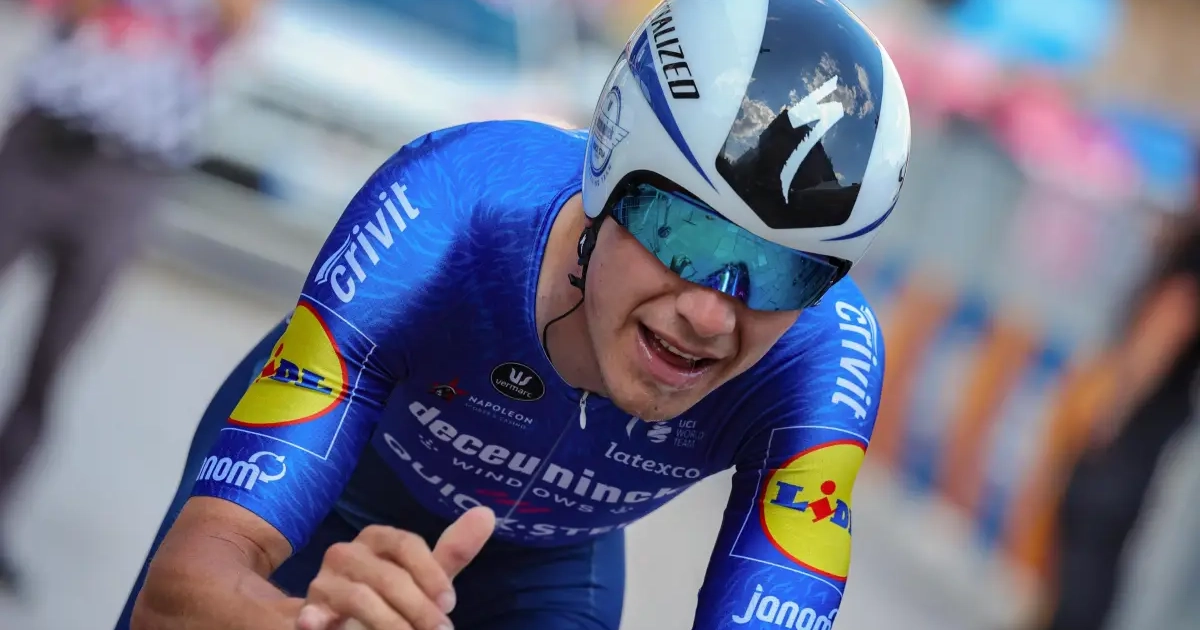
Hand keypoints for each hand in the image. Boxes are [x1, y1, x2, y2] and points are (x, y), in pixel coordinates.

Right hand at [296, 507, 495, 629]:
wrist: (341, 623)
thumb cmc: (390, 597)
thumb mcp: (424, 578)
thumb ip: (452, 552)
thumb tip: (487, 513)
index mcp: (378, 538)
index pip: (407, 544)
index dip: (431, 575)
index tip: (450, 604)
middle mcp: (347, 552)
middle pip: (388, 575)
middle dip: (419, 609)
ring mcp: (324, 581)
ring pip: (361, 598)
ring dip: (392, 625)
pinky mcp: (308, 611)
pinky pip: (312, 614)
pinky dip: (315, 619)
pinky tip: (317, 624)